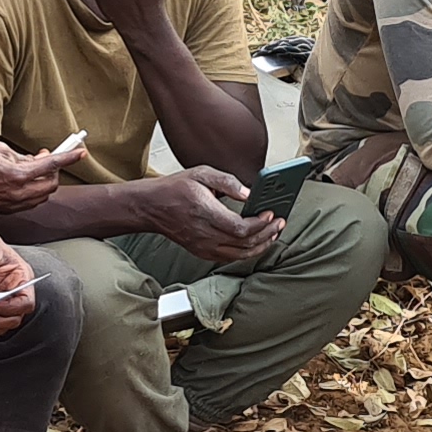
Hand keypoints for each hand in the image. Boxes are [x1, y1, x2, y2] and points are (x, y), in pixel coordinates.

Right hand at [0, 140, 68, 216]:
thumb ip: (21, 156)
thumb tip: (33, 160)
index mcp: (18, 175)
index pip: (52, 165)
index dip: (69, 158)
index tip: (80, 152)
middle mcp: (19, 193)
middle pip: (51, 184)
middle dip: (54, 170)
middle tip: (47, 155)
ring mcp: (13, 203)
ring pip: (42, 195)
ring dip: (44, 180)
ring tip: (33, 166)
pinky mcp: (6, 209)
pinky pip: (30, 201)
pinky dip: (33, 189)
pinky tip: (23, 179)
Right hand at [145, 166, 280, 270]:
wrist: (152, 207)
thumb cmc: (175, 189)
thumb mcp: (201, 173)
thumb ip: (228, 182)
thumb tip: (249, 193)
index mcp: (206, 213)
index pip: (241, 228)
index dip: (260, 224)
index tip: (271, 214)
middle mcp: (205, 234)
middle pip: (245, 244)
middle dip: (267, 234)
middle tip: (279, 223)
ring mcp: (203, 246)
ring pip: (240, 255)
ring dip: (261, 246)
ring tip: (273, 234)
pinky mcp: (202, 252)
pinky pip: (230, 258)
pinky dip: (247, 253)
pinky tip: (256, 243)